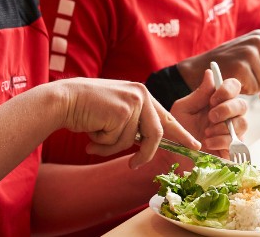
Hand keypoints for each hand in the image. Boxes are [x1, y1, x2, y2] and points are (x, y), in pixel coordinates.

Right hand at [56, 78, 200, 168]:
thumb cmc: (88, 108)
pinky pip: (118, 141)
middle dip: (144, 154)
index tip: (195, 145)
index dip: (181, 133)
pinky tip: (92, 129)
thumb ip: (133, 123)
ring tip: (95, 134)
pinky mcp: (123, 111)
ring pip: (132, 142)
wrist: (65, 99)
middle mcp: (142, 94)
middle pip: (156, 134)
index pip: (166, 117)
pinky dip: (102, 143)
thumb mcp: (117, 112)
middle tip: (133, 165)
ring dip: (111, 146)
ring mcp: (134, 102)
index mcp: (142, 94)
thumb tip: (143, 147)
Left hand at [170, 69, 246, 158]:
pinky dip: (222, 142)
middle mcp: (228, 115)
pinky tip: (208, 143)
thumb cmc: (177, 130)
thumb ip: (198, 94)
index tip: (213, 99)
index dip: (227, 90)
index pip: (233, 86)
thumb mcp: (183, 109)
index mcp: (217, 101)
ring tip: (206, 133)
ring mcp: (232, 132)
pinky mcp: (233, 149)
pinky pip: (238, 142)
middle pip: (242, 105)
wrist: (173, 156)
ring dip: (223, 128)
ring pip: (242, 124)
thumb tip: (210, 73)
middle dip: (226, 110)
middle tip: (210, 117)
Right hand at [178, 30, 259, 99]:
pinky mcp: (242, 66)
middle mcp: (257, 41)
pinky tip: (236, 84)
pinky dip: (248, 91)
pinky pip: (256, 87)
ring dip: (257, 89)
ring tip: (242, 83)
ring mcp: (249, 52)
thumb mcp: (250, 60)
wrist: (198, 69)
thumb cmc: (225, 66)